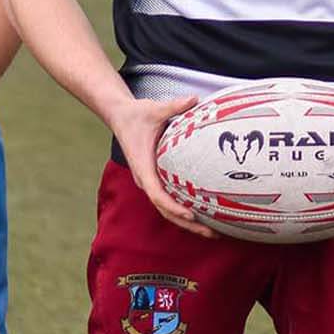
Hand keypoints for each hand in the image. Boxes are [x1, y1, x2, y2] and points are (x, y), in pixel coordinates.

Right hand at [105, 94, 215, 238]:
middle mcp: (145, 179)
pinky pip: (169, 200)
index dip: (173, 207)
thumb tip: (193, 99)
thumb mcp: (154, 109)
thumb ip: (174, 106)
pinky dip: (185, 210)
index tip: (190, 215)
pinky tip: (204, 214)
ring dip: (188, 222)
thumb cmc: (137, 114)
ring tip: (213, 232)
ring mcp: (150, 181)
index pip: (157, 194)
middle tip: (212, 234)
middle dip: (187, 224)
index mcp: (143, 167)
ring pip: (167, 209)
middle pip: (165, 210)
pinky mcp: (156, 179)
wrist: (120, 116)